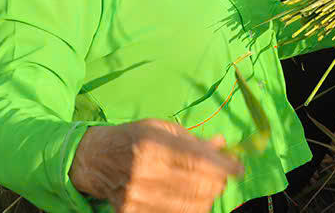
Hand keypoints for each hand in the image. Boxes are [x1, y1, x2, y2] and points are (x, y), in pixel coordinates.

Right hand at [69, 119, 242, 212]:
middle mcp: (143, 172)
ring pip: (190, 206)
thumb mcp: (161, 129)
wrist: (95, 159)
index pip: (198, 160)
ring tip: (204, 188)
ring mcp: (136, 197)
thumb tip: (223, 145)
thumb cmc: (134, 139)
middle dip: (217, 182)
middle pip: (198, 186)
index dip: (224, 166)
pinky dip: (187, 209)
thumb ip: (194, 139)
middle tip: (220, 177)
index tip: (239, 168)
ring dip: (205, 198)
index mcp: (152, 144)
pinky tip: (188, 199)